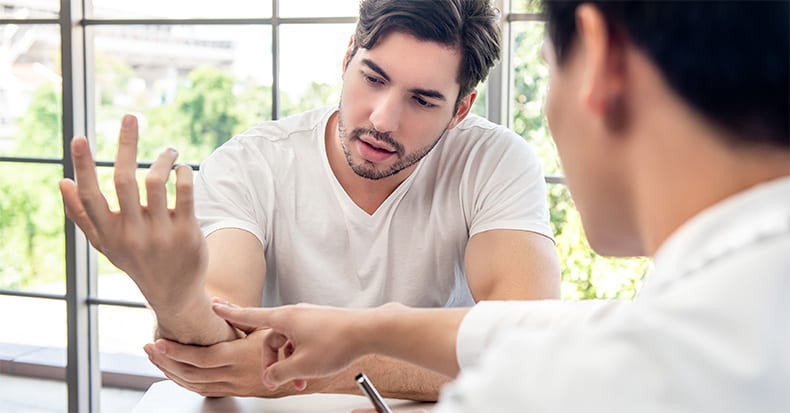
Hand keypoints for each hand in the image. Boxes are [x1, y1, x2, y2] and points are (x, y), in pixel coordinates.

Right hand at [59, 115, 207, 310]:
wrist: (175, 294)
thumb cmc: (137, 262)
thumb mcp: (107, 245)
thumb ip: (83, 216)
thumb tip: (62, 182)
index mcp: (109, 234)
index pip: (90, 196)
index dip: (82, 166)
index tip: (80, 137)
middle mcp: (132, 234)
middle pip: (123, 179)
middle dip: (126, 144)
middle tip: (131, 117)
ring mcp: (160, 234)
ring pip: (155, 181)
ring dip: (163, 157)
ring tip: (169, 151)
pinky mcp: (187, 232)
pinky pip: (185, 192)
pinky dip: (183, 173)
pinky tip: (183, 169)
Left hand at [144, 329, 321, 397]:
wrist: (306, 371)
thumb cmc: (289, 344)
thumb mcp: (267, 327)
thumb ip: (240, 316)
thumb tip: (218, 303)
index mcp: (240, 358)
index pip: (201, 358)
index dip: (177, 352)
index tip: (158, 343)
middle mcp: (235, 376)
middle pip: (191, 374)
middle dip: (166, 362)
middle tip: (149, 349)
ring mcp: (235, 386)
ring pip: (195, 385)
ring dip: (172, 372)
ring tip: (156, 359)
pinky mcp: (236, 391)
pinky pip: (205, 391)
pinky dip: (187, 382)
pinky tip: (176, 373)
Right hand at [212, 301, 370, 390]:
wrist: (369, 331)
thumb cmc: (338, 342)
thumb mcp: (303, 365)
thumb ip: (281, 373)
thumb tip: (271, 377)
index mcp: (285, 318)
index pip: (250, 316)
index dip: (230, 314)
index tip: (214, 306)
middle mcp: (295, 314)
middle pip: (271, 339)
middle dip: (272, 362)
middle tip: (276, 381)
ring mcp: (309, 318)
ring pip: (289, 342)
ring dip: (290, 363)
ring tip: (301, 381)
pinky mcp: (321, 324)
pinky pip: (302, 341)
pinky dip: (302, 356)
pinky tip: (311, 371)